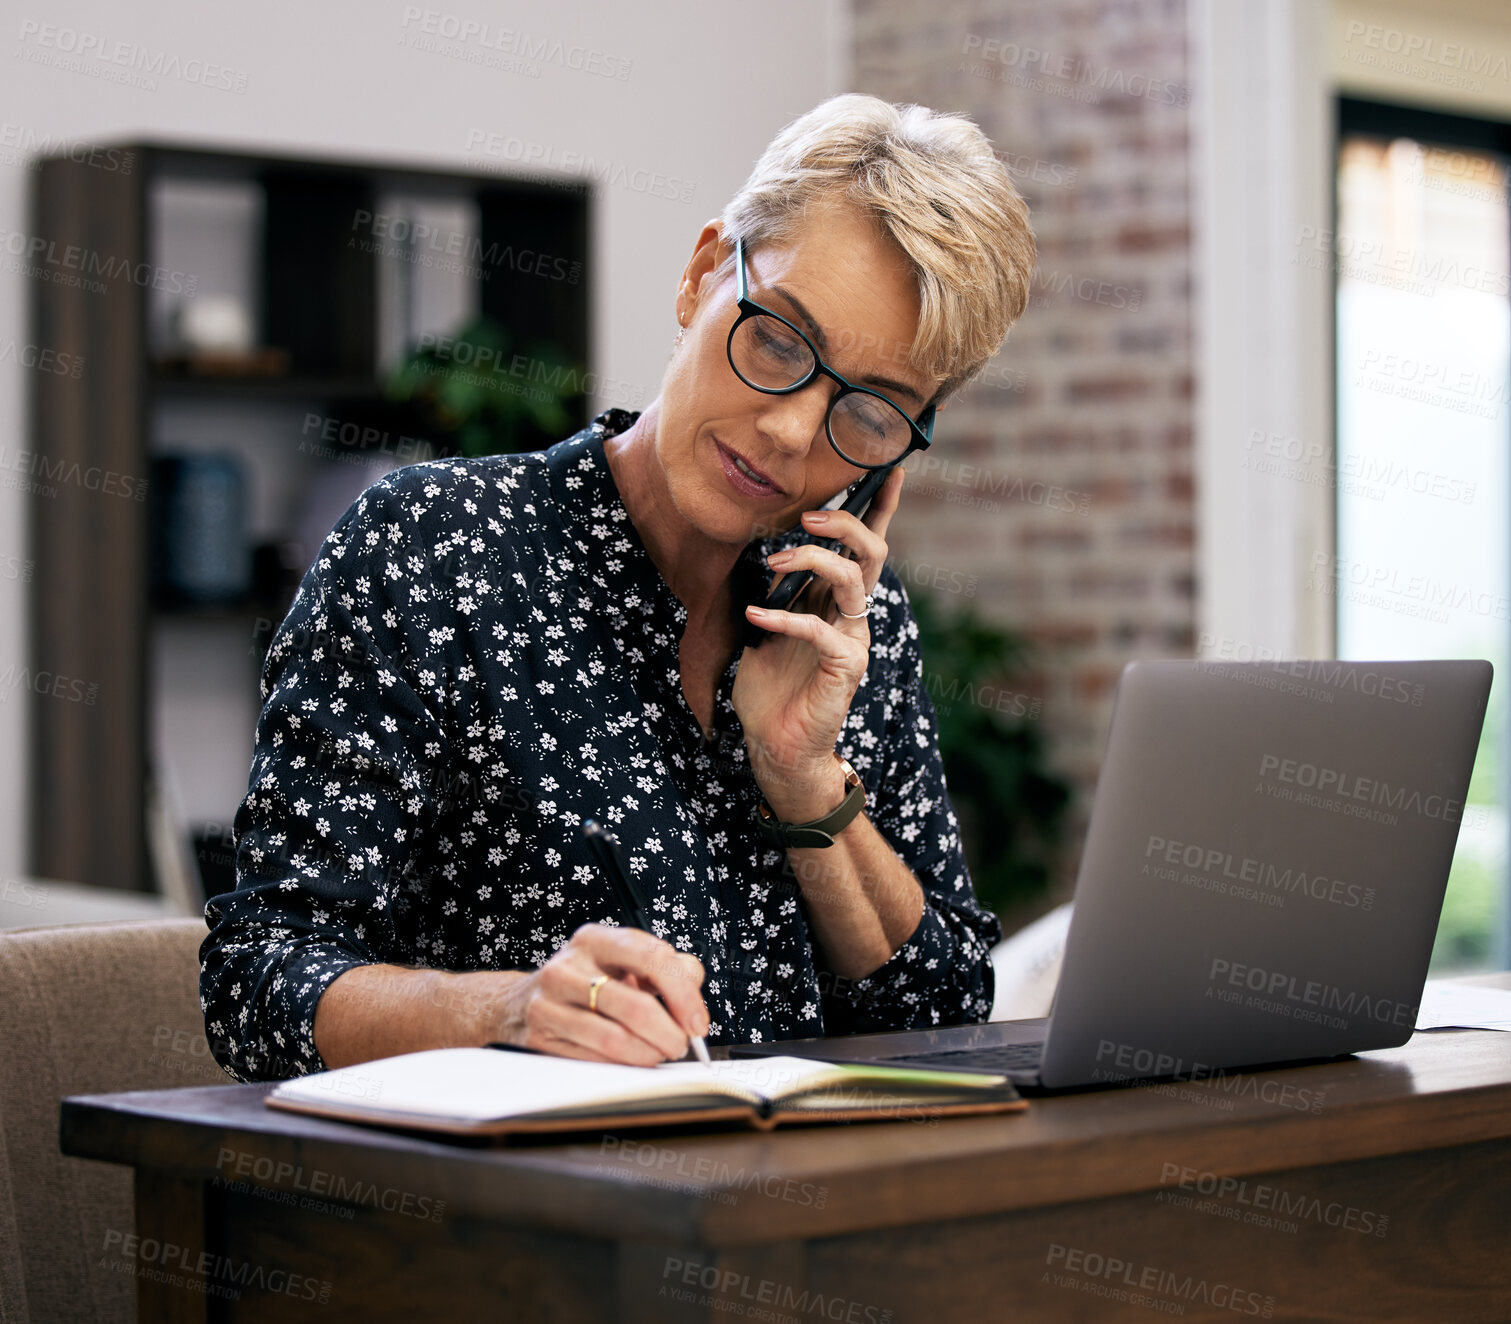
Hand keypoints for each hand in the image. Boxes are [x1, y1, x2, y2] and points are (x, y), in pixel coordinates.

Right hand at [492, 923, 708, 1065]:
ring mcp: (549, 1002)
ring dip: (649, 1054)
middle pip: (635, 1006)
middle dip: (670, 1033)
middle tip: (681, 1043)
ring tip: (659, 1053)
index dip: (683, 993)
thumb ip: (664, 966)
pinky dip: (623, 1065)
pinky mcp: (539, 1036)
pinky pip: (594, 1059)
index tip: (697, 1021)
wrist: (518, 1002)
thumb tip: (693, 981)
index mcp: (595, 940)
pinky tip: (631, 1060)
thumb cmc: (583, 981)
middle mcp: (568, 966)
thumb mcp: (621, 961)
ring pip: (615, 1038)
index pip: (651, 958)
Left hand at [732, 465, 905, 819]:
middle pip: (872, 552)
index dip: (881, 508)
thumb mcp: (763, 628)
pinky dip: (783, 619)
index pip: (866, 548)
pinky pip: (819, 630)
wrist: (775, 746)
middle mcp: (852, 616)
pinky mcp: (845, 669)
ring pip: (853, 581)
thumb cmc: (770, 689)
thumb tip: (751, 552)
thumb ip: (771, 594)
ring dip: (813, 560)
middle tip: (805, 516)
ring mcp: (853, 641)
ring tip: (773, 562)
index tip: (890, 469)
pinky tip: (755, 617)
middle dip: (845, 523)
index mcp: (837, 602)